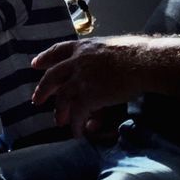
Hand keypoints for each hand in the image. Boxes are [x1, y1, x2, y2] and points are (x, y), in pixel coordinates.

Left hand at [31, 37, 151, 138]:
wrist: (144, 62)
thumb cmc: (135, 53)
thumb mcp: (109, 46)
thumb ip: (97, 56)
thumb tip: (98, 68)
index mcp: (83, 47)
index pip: (58, 50)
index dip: (45, 58)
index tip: (35, 65)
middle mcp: (77, 62)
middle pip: (52, 76)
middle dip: (43, 89)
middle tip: (36, 100)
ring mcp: (81, 78)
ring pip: (62, 97)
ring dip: (59, 111)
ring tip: (59, 121)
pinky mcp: (89, 95)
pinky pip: (77, 113)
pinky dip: (76, 125)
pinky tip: (77, 132)